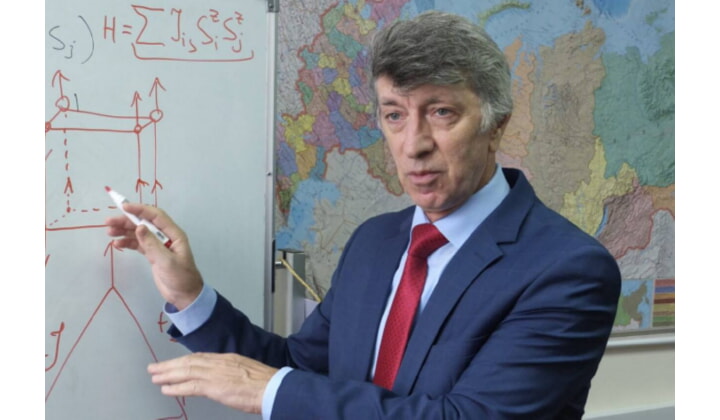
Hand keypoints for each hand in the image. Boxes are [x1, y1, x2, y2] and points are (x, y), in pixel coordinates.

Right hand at [105, 203, 202, 309]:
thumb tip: (139, 227)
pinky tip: (117, 243)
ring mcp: (159, 245)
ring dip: (124, 231)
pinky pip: (138, 244)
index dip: (140, 210)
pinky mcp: (153, 254)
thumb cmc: (181, 278)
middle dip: (127, 220)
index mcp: (174, 234)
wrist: (185, 295)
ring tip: (109, 232)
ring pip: (139, 233)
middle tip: (109, 222)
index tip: (124, 207)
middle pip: (145, 223)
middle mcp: (166, 237)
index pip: (156, 216)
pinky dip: (128, 242)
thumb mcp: (167, 261)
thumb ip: (152, 244)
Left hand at [148, 353, 277, 413]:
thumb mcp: (247, 373)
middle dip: (170, 365)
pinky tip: (166, 389)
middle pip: (189, 362)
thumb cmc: (265, 384)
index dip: (184, 361)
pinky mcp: (214, 386)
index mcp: (228, 359)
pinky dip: (176, 387)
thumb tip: (226, 381)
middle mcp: (219, 363)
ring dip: (168, 374)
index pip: (200, 357)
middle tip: (154, 368)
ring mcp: (215, 374)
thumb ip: (233, 375)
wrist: (273, 388)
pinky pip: (190, 386)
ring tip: (155, 377)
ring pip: (186, 371)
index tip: (173, 363)